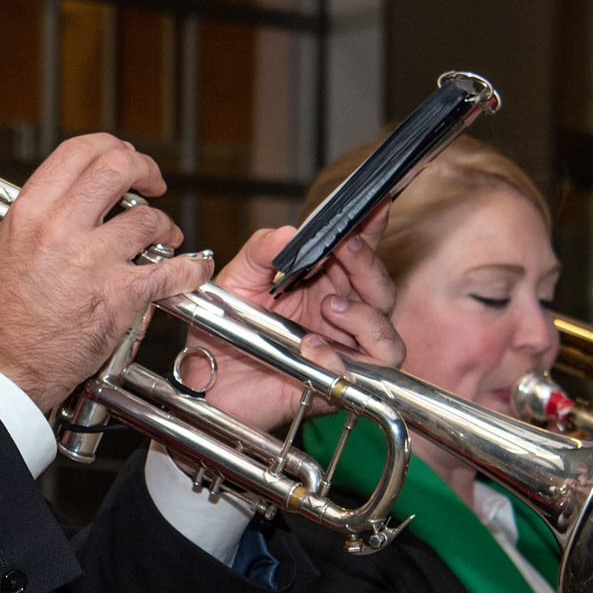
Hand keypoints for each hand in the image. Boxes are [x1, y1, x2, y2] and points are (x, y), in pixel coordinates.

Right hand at [0, 132, 199, 411]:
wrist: (4, 369)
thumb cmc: (3, 321)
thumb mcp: (10, 248)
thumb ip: (44, 218)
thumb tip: (76, 199)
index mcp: (30, 212)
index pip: (79, 151)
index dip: (110, 147)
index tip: (123, 158)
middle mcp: (60, 228)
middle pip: (118, 167)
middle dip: (145, 169)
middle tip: (153, 183)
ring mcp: (92, 260)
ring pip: (148, 219)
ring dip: (164, 225)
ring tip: (164, 236)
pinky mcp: (119, 295)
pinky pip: (170, 270)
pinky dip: (190, 270)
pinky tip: (193, 270)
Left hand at [175, 223, 399, 436]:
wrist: (206, 382)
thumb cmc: (224, 333)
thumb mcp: (238, 280)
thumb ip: (261, 251)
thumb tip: (288, 232)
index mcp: (323, 285)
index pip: (359, 254)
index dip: (371, 230)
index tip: (374, 207)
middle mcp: (340, 317)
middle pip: (381, 291)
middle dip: (369, 266)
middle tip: (347, 249)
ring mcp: (342, 352)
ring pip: (386, 334)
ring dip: (365, 316)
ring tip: (328, 306)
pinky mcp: (333, 384)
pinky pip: (359, 374)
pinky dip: (338, 357)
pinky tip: (310, 346)